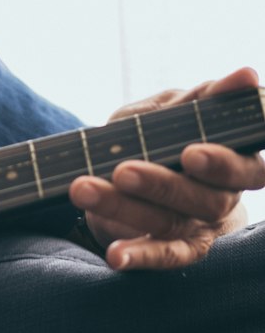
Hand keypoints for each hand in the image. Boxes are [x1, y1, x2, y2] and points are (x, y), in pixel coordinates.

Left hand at [71, 66, 263, 270]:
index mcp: (235, 156)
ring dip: (125, 208)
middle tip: (123, 171)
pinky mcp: (180, 250)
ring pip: (171, 222)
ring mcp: (203, 227)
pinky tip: (114, 255)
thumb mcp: (173, 110)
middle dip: (162, 184)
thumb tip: (248, 75)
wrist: (136, 173)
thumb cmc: (161, 132)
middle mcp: (225, 196)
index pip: (243, 165)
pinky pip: (164, 257)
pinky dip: (139, 257)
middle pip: (205, 198)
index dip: (221, 161)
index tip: (191, 152)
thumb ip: (204, 99)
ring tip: (83, 190)